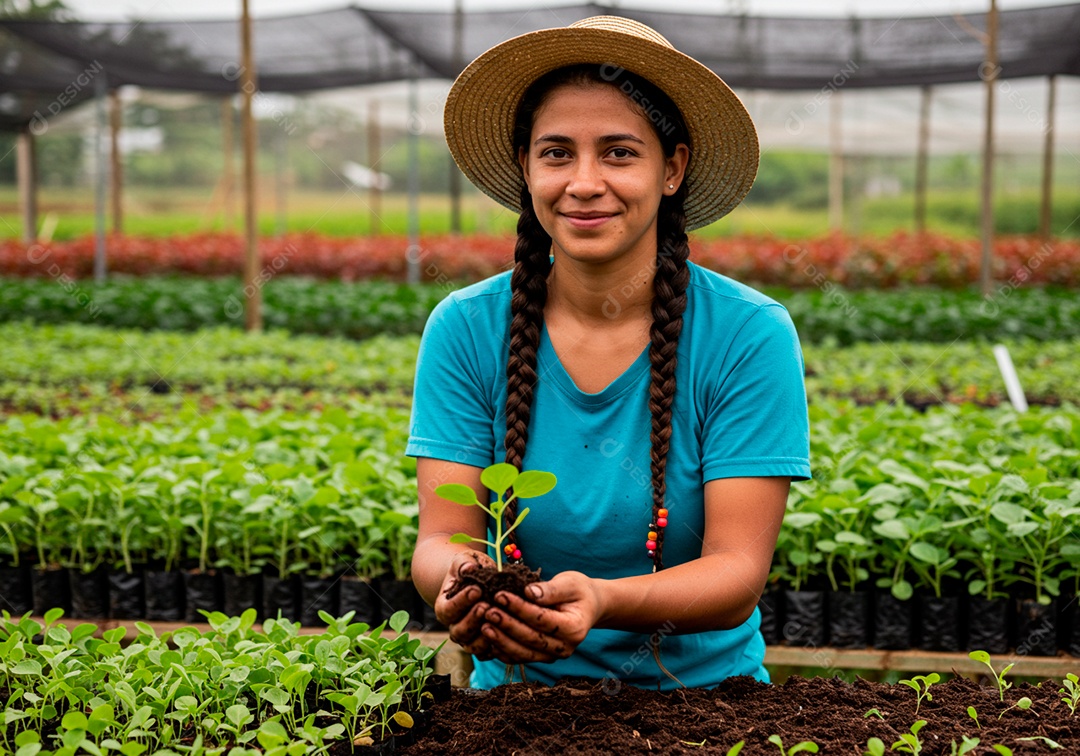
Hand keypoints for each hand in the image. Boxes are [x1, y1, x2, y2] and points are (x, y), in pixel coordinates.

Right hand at [435, 550, 497, 660]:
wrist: (479, 579)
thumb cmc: (471, 568)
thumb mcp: (466, 561)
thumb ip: (464, 564)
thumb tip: (469, 568)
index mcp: (444, 607)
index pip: (448, 610)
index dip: (461, 601)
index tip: (477, 589)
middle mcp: (454, 626)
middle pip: (459, 631)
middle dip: (473, 620)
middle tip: (486, 606)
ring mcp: (469, 638)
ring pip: (472, 646)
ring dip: (485, 636)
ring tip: (498, 620)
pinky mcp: (484, 645)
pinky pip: (488, 653)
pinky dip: (497, 646)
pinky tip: (507, 633)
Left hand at [481, 570, 603, 663]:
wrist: (587, 606)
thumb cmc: (578, 591)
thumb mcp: (570, 583)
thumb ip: (551, 589)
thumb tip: (529, 592)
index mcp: (574, 628)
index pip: (542, 619)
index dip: (519, 608)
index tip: (500, 594)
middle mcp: (565, 647)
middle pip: (531, 639)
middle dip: (507, 625)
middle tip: (487, 610)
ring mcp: (553, 656)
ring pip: (523, 653)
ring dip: (501, 641)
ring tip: (484, 624)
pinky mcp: (542, 657)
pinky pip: (519, 658)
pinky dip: (502, 650)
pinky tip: (488, 638)